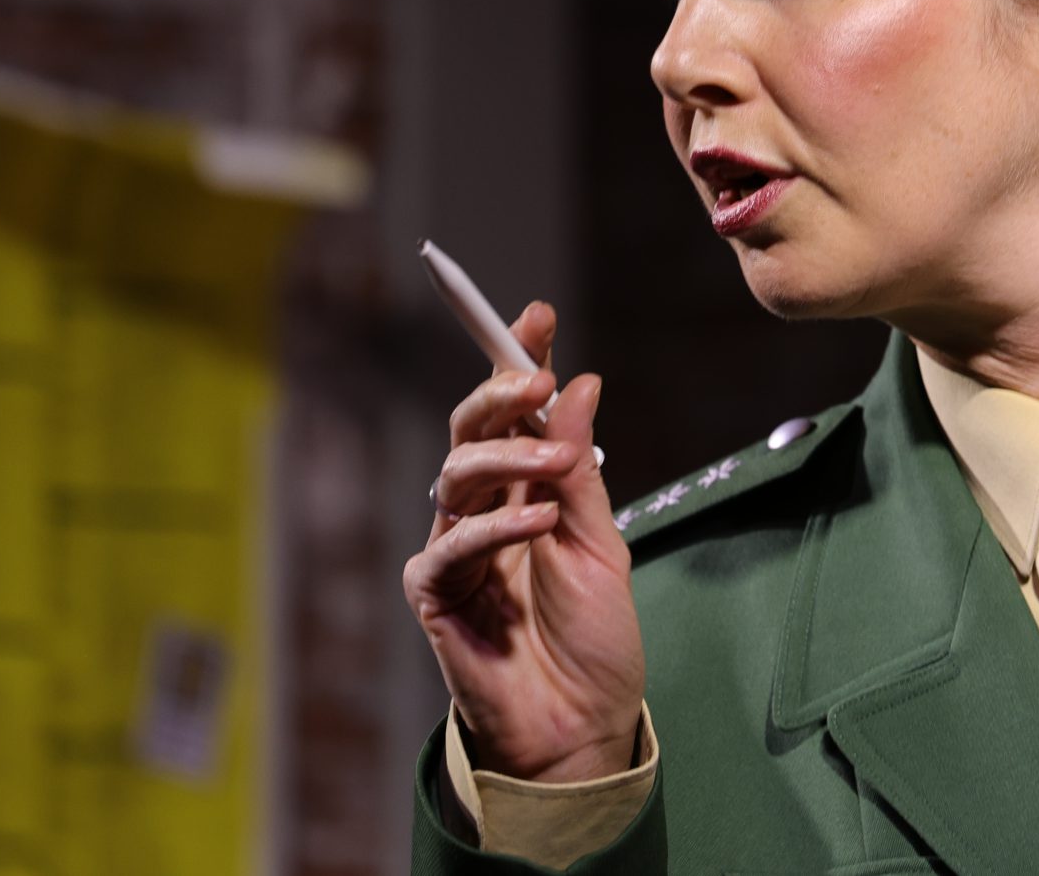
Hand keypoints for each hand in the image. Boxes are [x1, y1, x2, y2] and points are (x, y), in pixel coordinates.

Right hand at [402, 302, 646, 781]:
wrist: (583, 724)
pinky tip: (536, 520)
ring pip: (456, 473)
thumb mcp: (602, 541)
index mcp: (527, 489)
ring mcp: (455, 549)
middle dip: (499, 392)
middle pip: (471, 431)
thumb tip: (581, 380)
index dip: (520, 358)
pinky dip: (496, 525)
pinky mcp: (435, 595)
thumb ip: (582, 468)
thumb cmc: (593, 638)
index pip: (517, 413)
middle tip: (535, 377)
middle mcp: (484, 510)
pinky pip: (452, 544)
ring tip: (555, 463)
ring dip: (506, 456)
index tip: (539, 313)